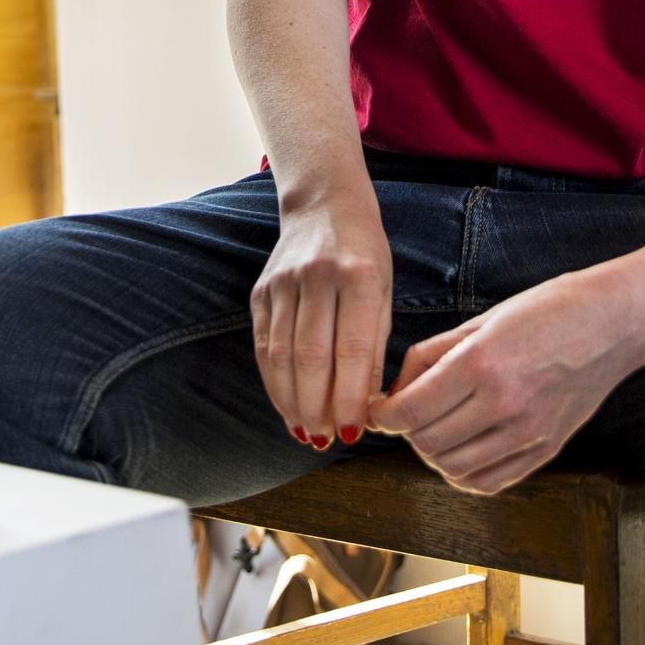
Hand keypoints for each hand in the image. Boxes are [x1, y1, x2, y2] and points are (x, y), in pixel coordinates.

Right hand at [251, 187, 393, 449]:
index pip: (351, 349)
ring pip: (281, 355)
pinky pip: (264, 345)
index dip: (350, 396)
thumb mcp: (384, 292)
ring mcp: (283, 282)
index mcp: (359, 275)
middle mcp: (317, 276)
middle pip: (310, 356)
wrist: (324, 205)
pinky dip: (274, 382)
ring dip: (292, 401)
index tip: (353, 432)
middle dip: (317, 406)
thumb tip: (367, 408)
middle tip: (325, 439)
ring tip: (306, 432)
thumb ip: (373, 347)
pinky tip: (287, 406)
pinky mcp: (261, 290)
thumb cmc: (365, 256)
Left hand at [365, 269, 644, 493]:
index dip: (384, 415)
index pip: (412, 409)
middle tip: (407, 412)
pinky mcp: (546, 450)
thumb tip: (395, 391)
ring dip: (431, 453)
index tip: (378, 409)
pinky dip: (462, 474)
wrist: (614, 323)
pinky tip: (461, 449)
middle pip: (427, 442)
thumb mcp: (482, 319)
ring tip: (434, 428)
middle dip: (406, 430)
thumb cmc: (548, 309)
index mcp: (482, 363)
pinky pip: (487, 482)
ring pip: (452, 468)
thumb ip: (432, 355)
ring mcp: (528, 433)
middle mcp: (504, 404)